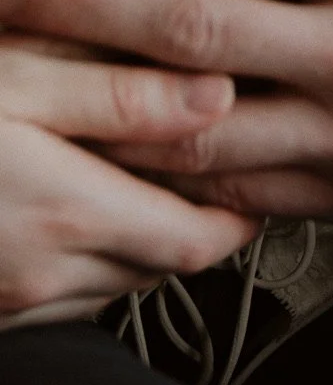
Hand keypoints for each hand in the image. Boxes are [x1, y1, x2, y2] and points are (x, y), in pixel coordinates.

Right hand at [0, 31, 254, 326]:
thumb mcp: (16, 80)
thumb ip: (118, 94)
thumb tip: (218, 96)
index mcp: (69, 213)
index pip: (196, 241)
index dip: (236, 215)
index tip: (254, 177)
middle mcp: (43, 276)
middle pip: (157, 267)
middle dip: (189, 225)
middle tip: (206, 174)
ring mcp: (6, 304)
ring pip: (106, 286)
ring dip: (131, 245)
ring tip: (136, 187)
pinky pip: (52, 300)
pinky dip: (77, 262)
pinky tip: (64, 214)